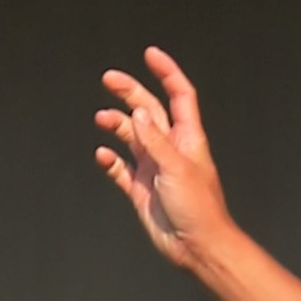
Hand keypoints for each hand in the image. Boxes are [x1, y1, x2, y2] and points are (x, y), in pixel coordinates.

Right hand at [95, 48, 232, 269]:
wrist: (196, 247)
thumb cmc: (198, 208)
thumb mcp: (177, 168)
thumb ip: (155, 141)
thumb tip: (139, 113)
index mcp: (186, 137)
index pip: (179, 95)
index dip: (166, 72)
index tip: (149, 54)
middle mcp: (169, 148)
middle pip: (149, 110)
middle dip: (130, 92)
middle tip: (108, 78)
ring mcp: (154, 168)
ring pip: (132, 137)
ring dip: (117, 125)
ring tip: (102, 118)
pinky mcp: (142, 190)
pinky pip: (121, 170)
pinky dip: (110, 161)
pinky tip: (103, 156)